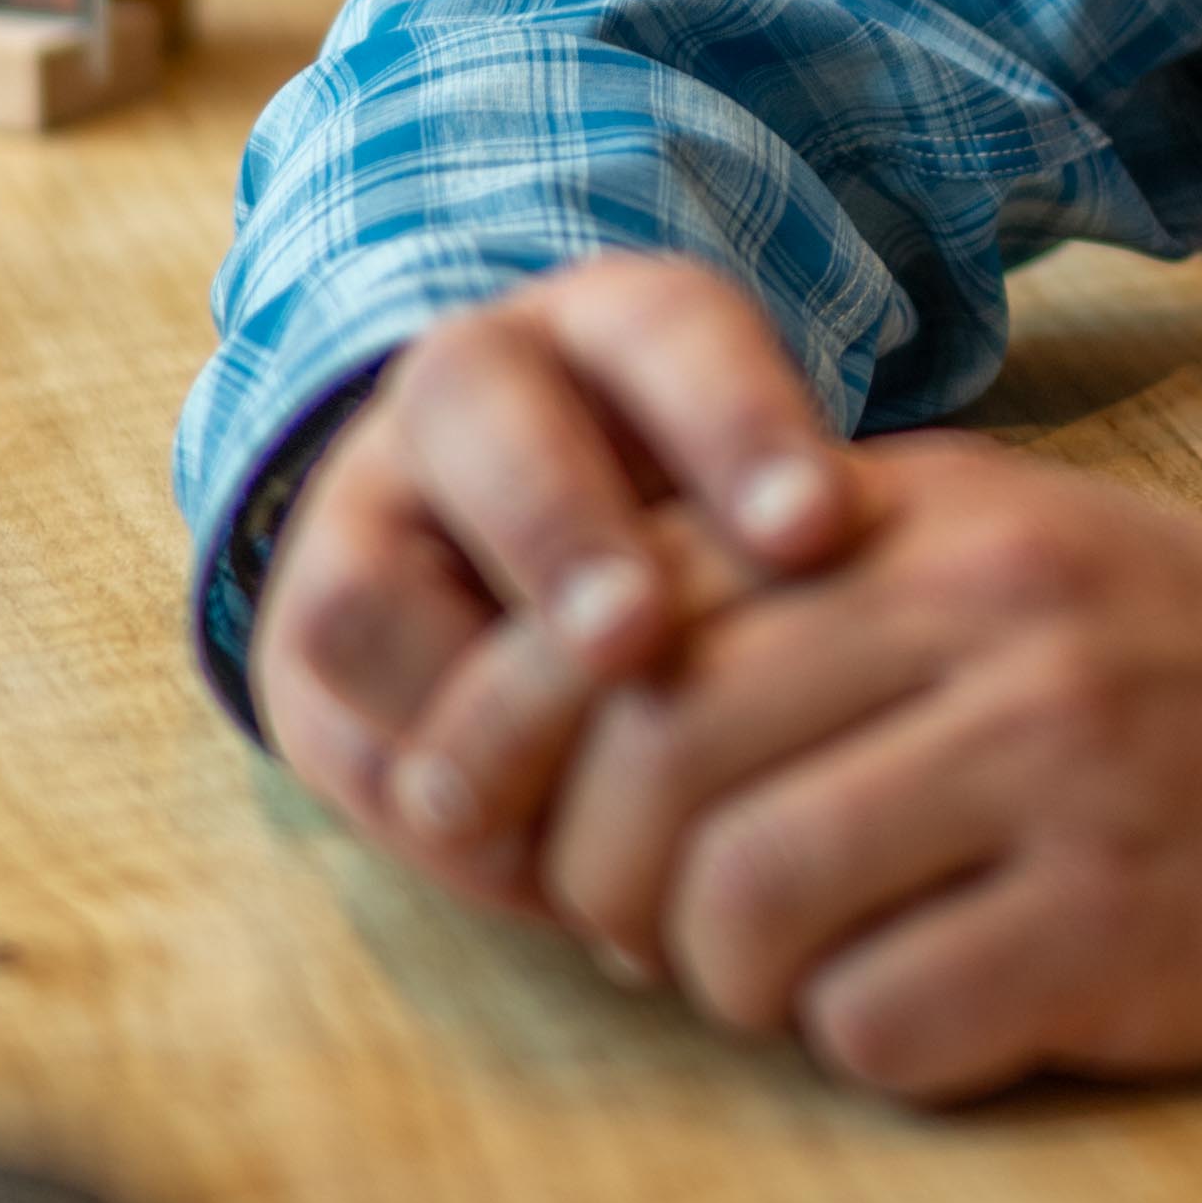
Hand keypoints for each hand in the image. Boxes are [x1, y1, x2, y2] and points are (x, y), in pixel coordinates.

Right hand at [251, 247, 860, 906]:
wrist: (511, 544)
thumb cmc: (705, 526)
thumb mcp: (768, 495)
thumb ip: (806, 555)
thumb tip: (895, 671)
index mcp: (612, 328)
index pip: (671, 335)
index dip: (740, 429)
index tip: (819, 529)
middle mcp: (469, 389)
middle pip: (483, 420)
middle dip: (564, 537)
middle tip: (639, 640)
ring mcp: (365, 513)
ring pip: (365, 594)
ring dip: (477, 709)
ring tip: (572, 805)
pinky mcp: (306, 648)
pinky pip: (348, 738)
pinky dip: (448, 809)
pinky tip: (547, 873)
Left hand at [431, 435, 1201, 1099]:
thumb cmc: (1194, 674)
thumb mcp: (1003, 554)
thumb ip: (805, 582)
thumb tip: (567, 678)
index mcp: (930, 520)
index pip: (629, 604)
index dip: (514, 728)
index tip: (495, 816)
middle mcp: (985, 621)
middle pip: (653, 760)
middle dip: (598, 882)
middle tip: (656, 932)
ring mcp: (1054, 772)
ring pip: (740, 904)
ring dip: (725, 983)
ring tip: (797, 979)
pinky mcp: (1112, 928)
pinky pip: (880, 1024)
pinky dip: (867, 1048)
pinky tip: (934, 1016)